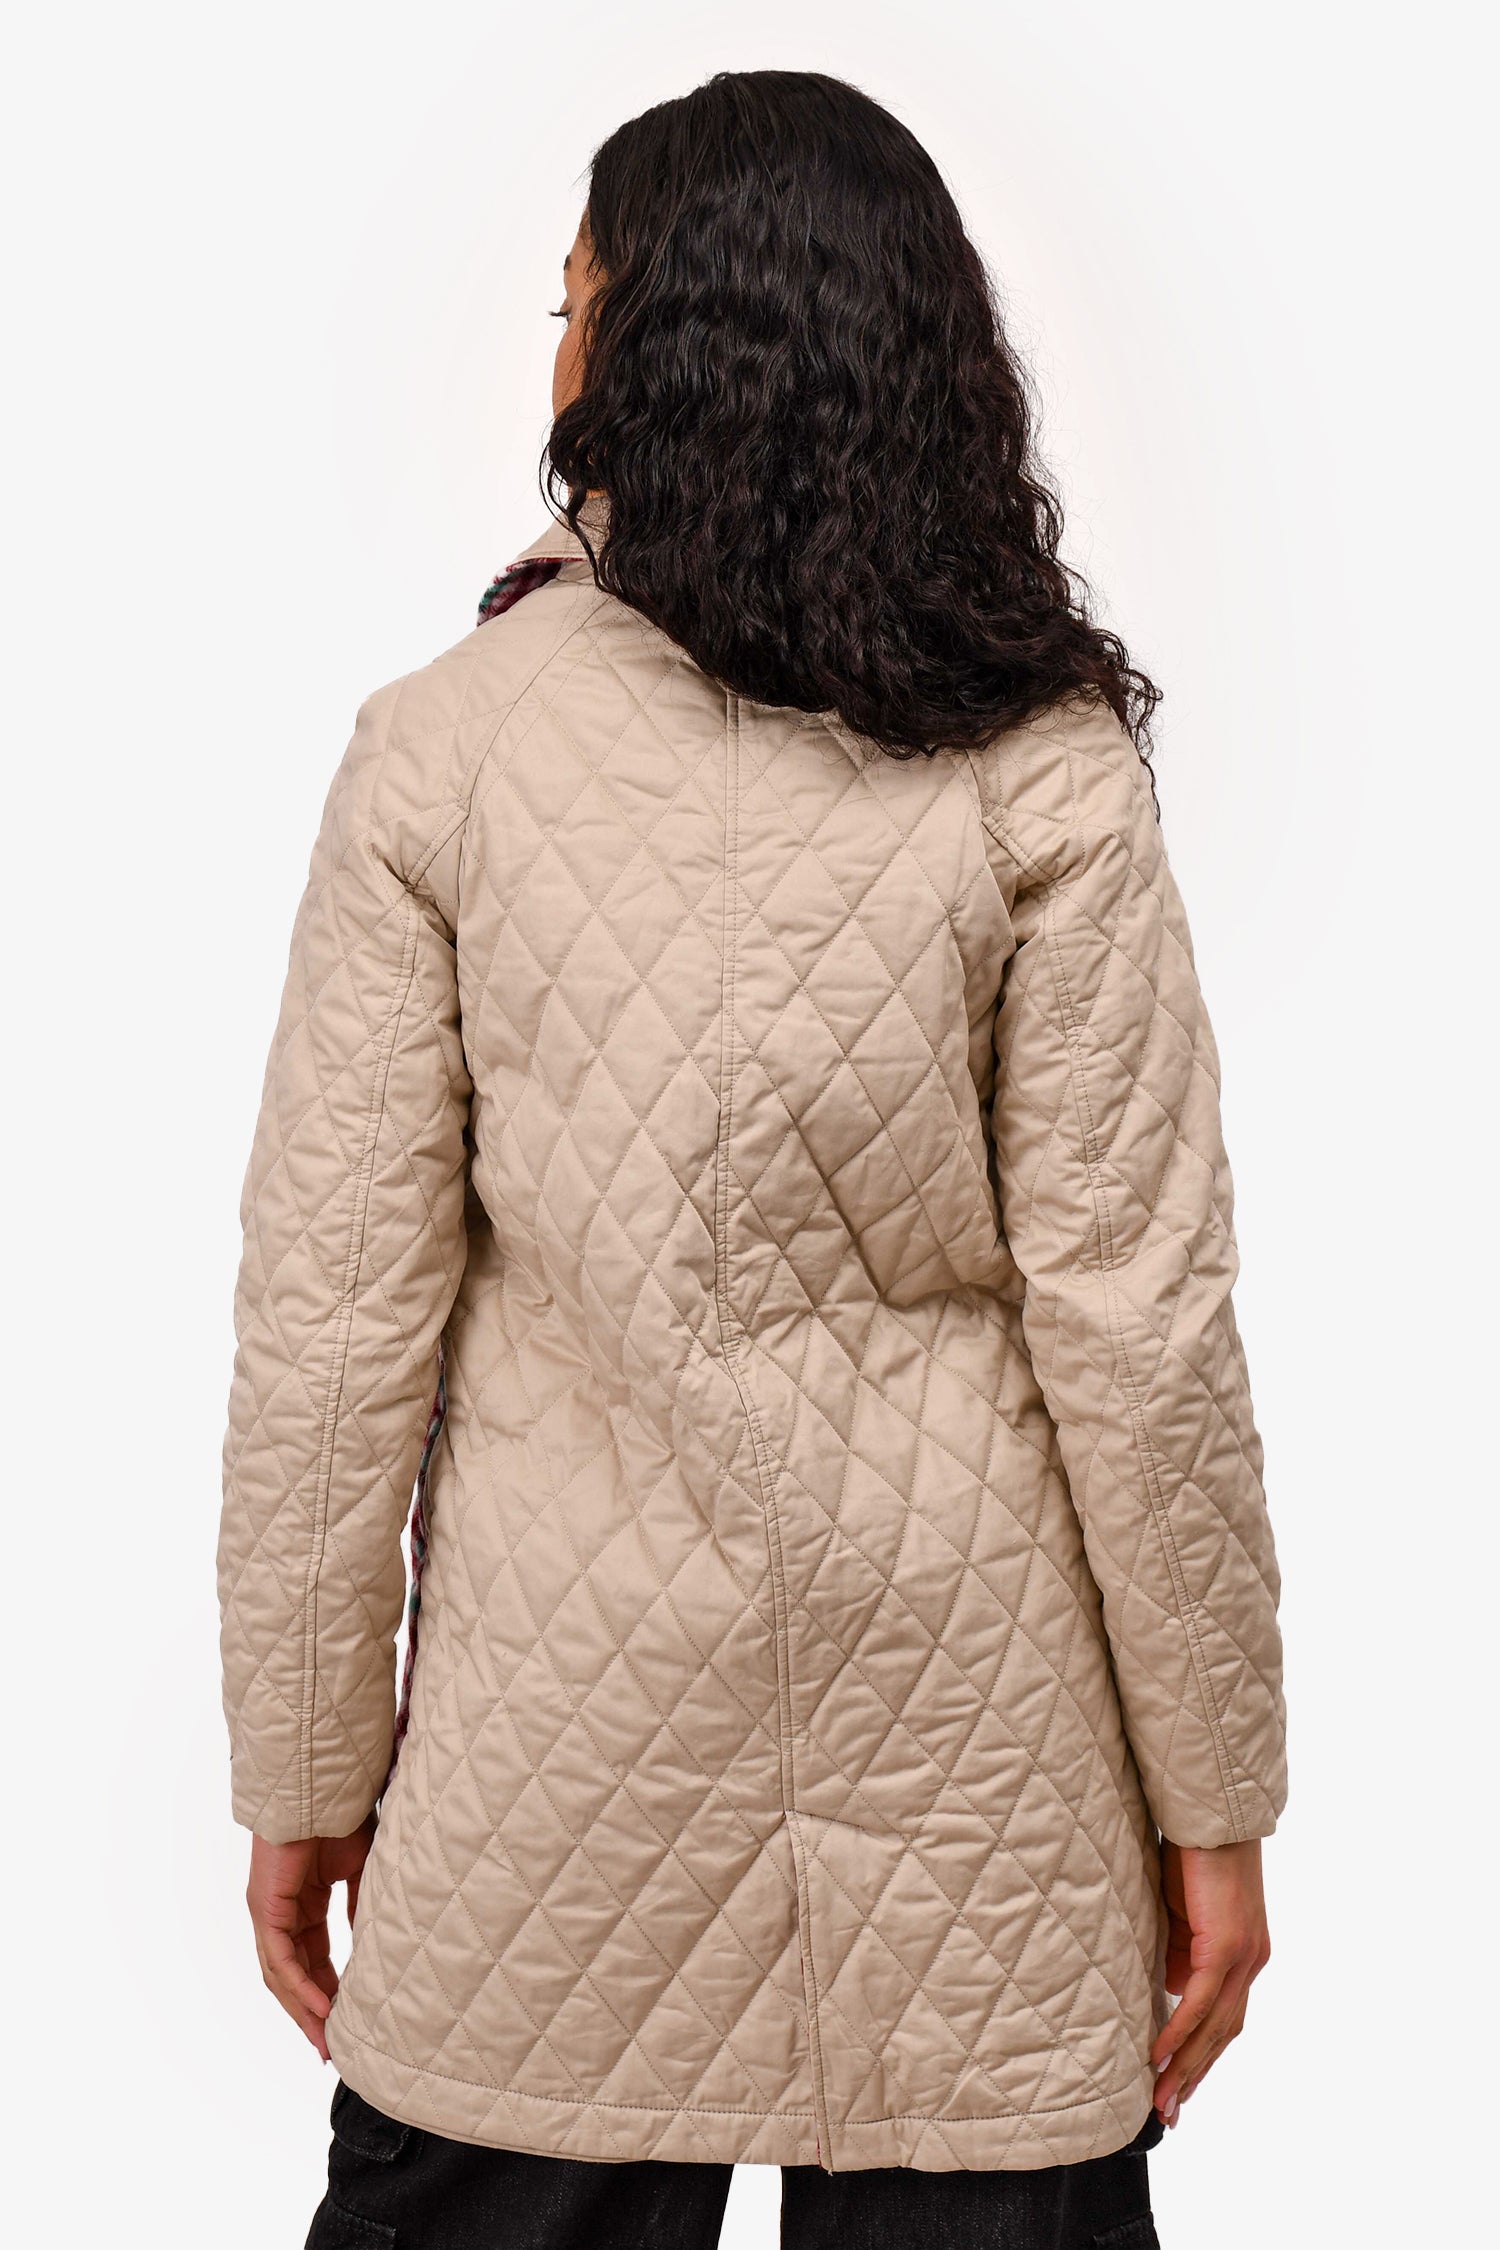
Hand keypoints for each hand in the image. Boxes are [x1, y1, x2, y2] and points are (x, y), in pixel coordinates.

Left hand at [246, 1817, 375, 2059]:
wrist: (322, 1790)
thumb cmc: (340, 1819)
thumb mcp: (358, 1872)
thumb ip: (359, 1907)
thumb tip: (371, 1942)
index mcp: (301, 1905)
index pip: (310, 1960)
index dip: (326, 1992)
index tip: (345, 2021)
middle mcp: (280, 1915)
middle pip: (291, 1976)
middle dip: (311, 2014)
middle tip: (331, 2047)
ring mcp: (269, 1914)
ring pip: (281, 1975)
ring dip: (303, 2010)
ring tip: (325, 2039)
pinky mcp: (266, 1910)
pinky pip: (281, 1959)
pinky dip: (300, 1985)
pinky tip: (320, 2007)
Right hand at [1151, 1838, 1270, 2125]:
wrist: (1212, 1815)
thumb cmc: (1195, 1853)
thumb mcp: (1183, 1911)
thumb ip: (1181, 1949)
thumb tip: (1169, 1983)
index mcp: (1245, 1956)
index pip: (1224, 2019)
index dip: (1201, 2056)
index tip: (1178, 2087)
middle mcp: (1251, 1963)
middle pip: (1222, 2034)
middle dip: (1193, 2077)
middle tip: (1168, 2113)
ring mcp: (1243, 1957)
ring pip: (1214, 2027)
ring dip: (1185, 2067)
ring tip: (1161, 2100)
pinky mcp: (1226, 1946)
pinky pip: (1201, 2001)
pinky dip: (1180, 2031)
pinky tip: (1159, 2055)